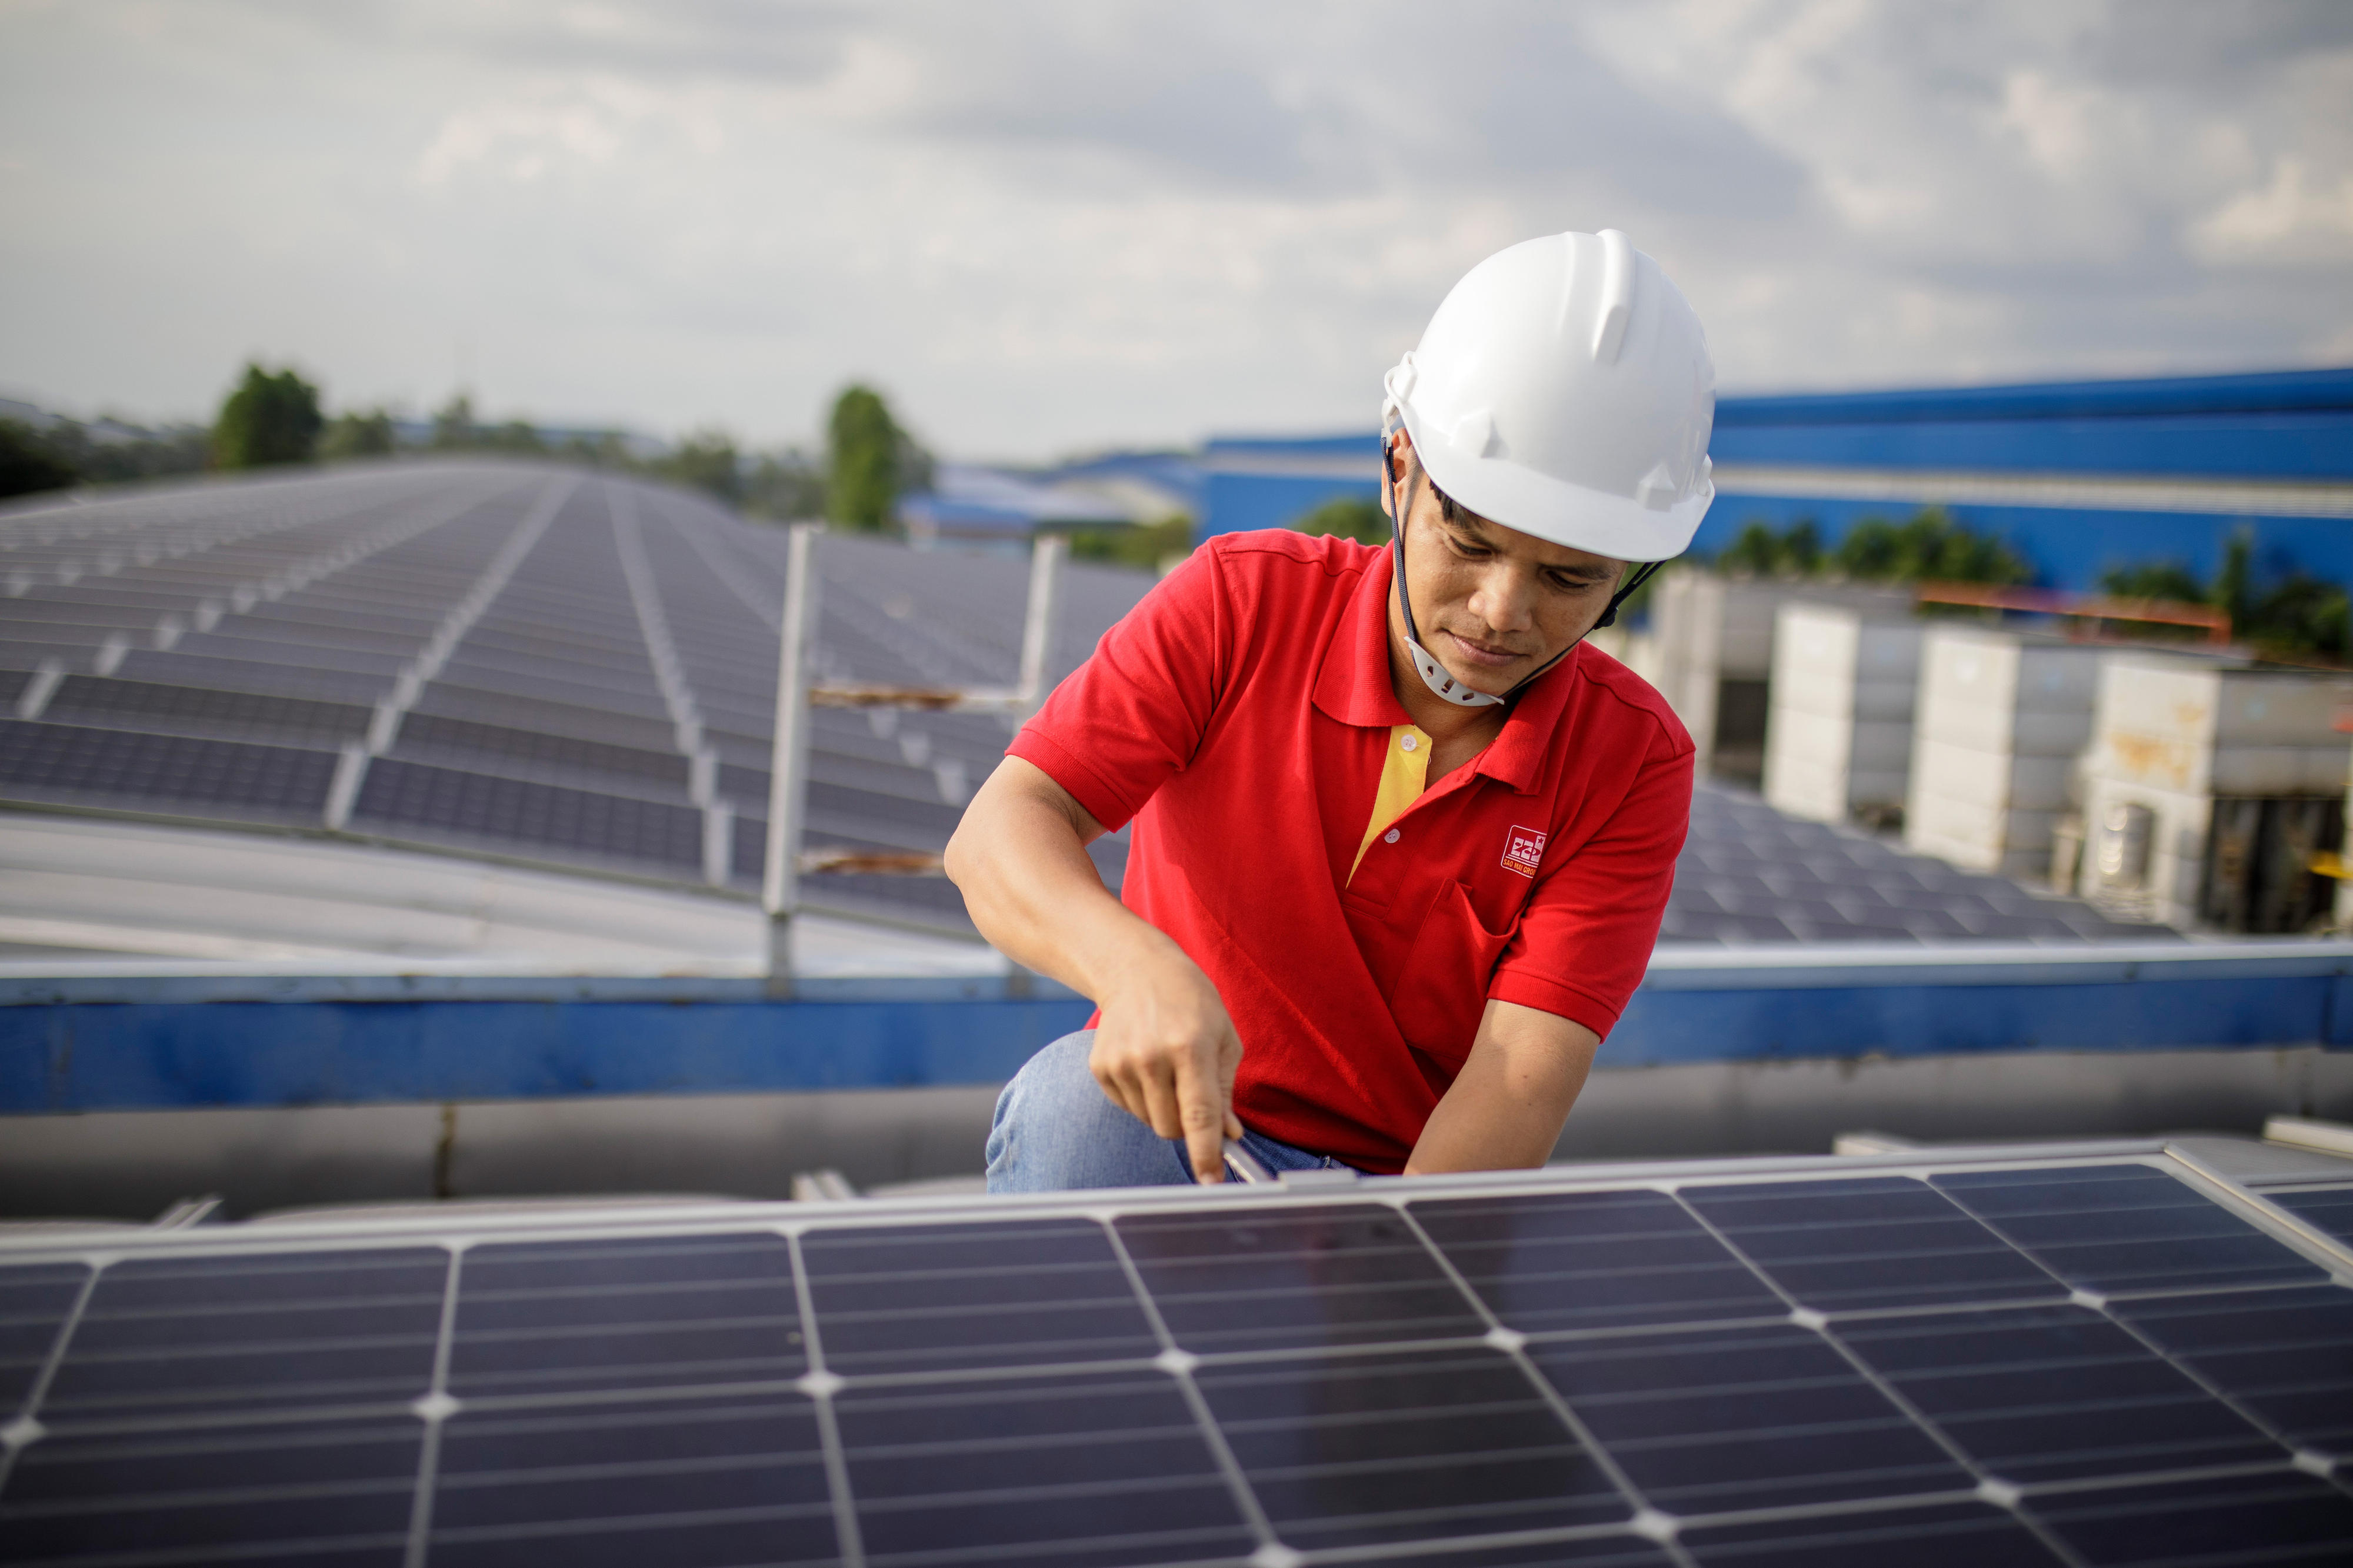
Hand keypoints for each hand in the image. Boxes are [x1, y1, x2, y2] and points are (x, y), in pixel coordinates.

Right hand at [1088, 949, 1244, 1183]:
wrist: (1136, 970)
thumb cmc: (1190, 1001)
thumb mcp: (1223, 1037)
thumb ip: (1226, 1090)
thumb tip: (1228, 1135)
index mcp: (1190, 1047)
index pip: (1199, 1115)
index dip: (1206, 1153)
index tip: (1211, 1181)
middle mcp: (1151, 1057)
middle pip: (1171, 1128)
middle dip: (1188, 1125)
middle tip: (1193, 1094)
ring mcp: (1121, 1063)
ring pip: (1150, 1122)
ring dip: (1165, 1110)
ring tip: (1168, 1070)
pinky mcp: (1100, 1068)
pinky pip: (1128, 1108)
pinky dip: (1143, 1098)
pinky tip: (1146, 1065)